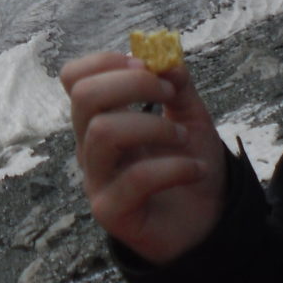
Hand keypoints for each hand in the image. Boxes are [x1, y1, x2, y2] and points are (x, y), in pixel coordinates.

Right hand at [62, 51, 226, 264]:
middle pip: (83, 96)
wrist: (208, 224)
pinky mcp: (111, 211)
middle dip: (132, 84)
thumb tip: (165, 57)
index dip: (106, 62)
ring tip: (183, 138)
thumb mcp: (190, 116)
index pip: (74, 77)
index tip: (147, 66)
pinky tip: (196, 170)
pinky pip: (134, 178)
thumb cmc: (190, 165)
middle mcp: (89, 145)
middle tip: (169, 94)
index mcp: (100, 117)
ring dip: (153, 126)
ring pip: (103, 132)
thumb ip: (178, 85)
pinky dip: (174, 167)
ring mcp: (96, 179)